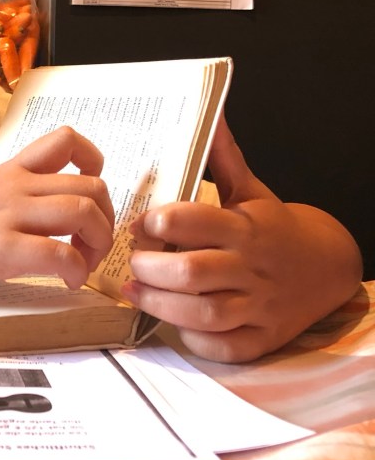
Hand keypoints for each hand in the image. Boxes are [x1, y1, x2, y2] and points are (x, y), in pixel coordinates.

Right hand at [0, 126, 115, 299]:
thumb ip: (14, 200)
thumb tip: (51, 219)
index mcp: (9, 173)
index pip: (66, 140)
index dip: (94, 163)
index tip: (91, 194)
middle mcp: (13, 187)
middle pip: (91, 185)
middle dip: (106, 221)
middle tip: (90, 248)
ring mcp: (5, 216)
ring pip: (82, 211)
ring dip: (96, 244)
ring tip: (81, 267)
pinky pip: (58, 253)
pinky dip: (74, 271)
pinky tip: (65, 283)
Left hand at [124, 114, 361, 362]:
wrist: (327, 268)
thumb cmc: (272, 227)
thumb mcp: (249, 190)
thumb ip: (221, 157)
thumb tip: (208, 113)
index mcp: (245, 227)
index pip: (194, 221)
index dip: (158, 222)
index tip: (139, 223)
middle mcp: (251, 267)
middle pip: (192, 271)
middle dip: (151, 267)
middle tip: (132, 261)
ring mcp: (259, 306)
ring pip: (203, 313)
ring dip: (160, 304)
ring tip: (134, 289)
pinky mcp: (261, 339)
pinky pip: (223, 346)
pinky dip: (193, 338)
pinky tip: (172, 321)